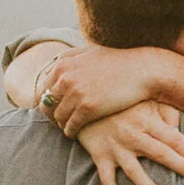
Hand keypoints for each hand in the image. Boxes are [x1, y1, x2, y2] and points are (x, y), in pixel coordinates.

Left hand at [35, 43, 169, 134]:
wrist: (142, 70)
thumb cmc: (118, 60)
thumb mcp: (89, 51)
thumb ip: (70, 56)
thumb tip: (55, 62)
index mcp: (63, 64)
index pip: (42, 88)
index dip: (47, 101)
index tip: (55, 108)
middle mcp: (65, 78)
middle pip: (46, 104)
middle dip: (52, 114)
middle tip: (60, 121)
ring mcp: (75, 93)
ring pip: (58, 117)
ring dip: (62, 124)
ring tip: (70, 127)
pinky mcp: (87, 108)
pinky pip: (70, 126)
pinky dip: (70, 132)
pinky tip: (76, 133)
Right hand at [73, 101, 183, 184]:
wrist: (85, 96)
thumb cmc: (122, 100)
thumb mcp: (145, 99)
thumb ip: (166, 112)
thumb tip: (180, 130)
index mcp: (147, 120)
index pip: (175, 138)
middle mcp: (133, 134)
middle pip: (162, 154)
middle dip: (183, 167)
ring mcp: (116, 146)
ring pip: (134, 171)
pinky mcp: (100, 155)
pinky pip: (106, 178)